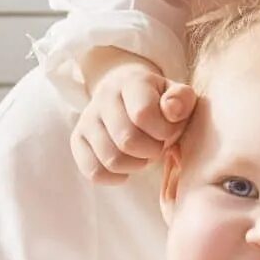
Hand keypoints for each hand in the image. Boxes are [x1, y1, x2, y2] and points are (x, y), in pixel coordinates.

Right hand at [70, 61, 195, 183]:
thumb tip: (172, 110)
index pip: (143, 114)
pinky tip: (126, 167)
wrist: (129, 97)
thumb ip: (182, 101)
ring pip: (111, 159)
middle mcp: (104, 97)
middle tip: (157, 146)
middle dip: (151, 151)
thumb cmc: (160, 102)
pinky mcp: (78, 139)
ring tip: (143, 155)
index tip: (168, 131)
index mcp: (131, 82)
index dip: (163, 131)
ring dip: (135, 164)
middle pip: (127, 140)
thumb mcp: (178, 97)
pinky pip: (93, 171)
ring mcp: (87, 119)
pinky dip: (113, 176)